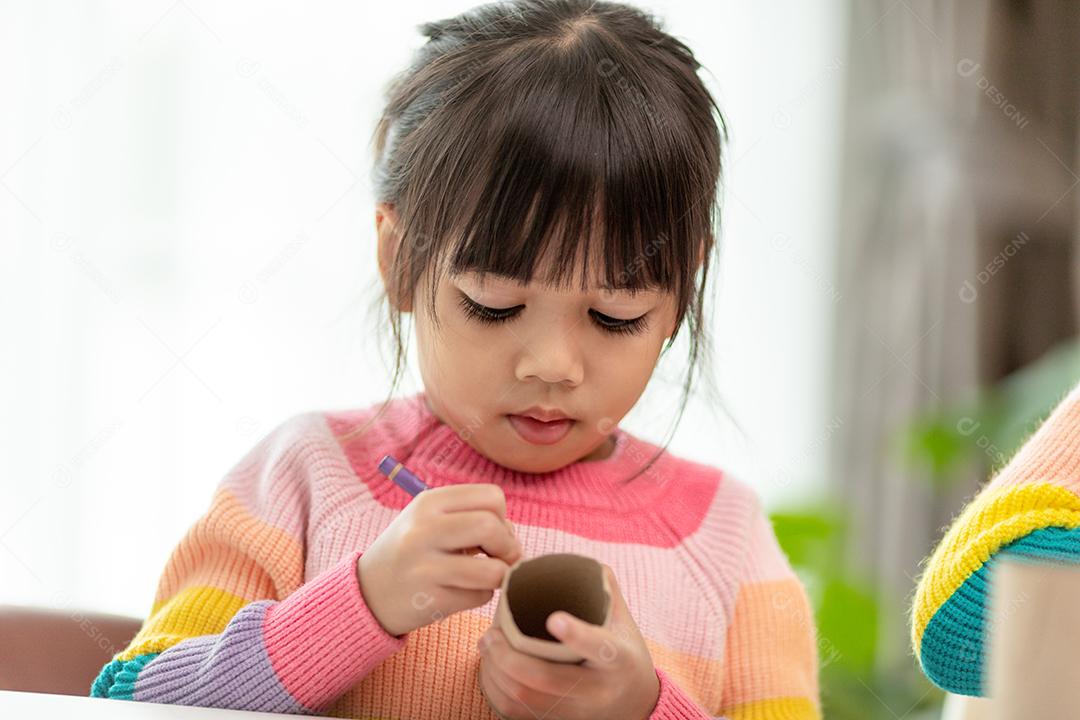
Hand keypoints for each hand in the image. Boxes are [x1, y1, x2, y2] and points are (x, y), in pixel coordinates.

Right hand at [357, 483, 521, 636]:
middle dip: (508, 545)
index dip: (501, 516)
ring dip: (500, 575)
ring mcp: (425, 567)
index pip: (492, 497)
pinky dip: (481, 595)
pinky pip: (480, 596)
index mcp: (428, 503)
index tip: (491, 533)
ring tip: (485, 575)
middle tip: (499, 557)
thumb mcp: (429, 520)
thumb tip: (513, 535)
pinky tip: (462, 591)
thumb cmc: (411, 551)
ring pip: (493, 570)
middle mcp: (423, 530)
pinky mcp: (430, 600)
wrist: (366, 592)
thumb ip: (470, 517)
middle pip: (493, 527)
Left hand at [477, 564, 660, 719]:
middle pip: (548, 680)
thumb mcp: (622, 621)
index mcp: (619, 660)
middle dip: (510, 657)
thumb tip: (573, 559)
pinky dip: (497, 691)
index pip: (601, 648)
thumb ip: (601, 588)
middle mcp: (598, 690)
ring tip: (486, 645)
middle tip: (491, 633)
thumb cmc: (624, 652)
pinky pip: (519, 714)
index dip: (577, 635)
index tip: (554, 618)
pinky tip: (489, 670)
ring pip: (527, 699)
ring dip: (497, 673)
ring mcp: (577, 712)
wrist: (636, 704)